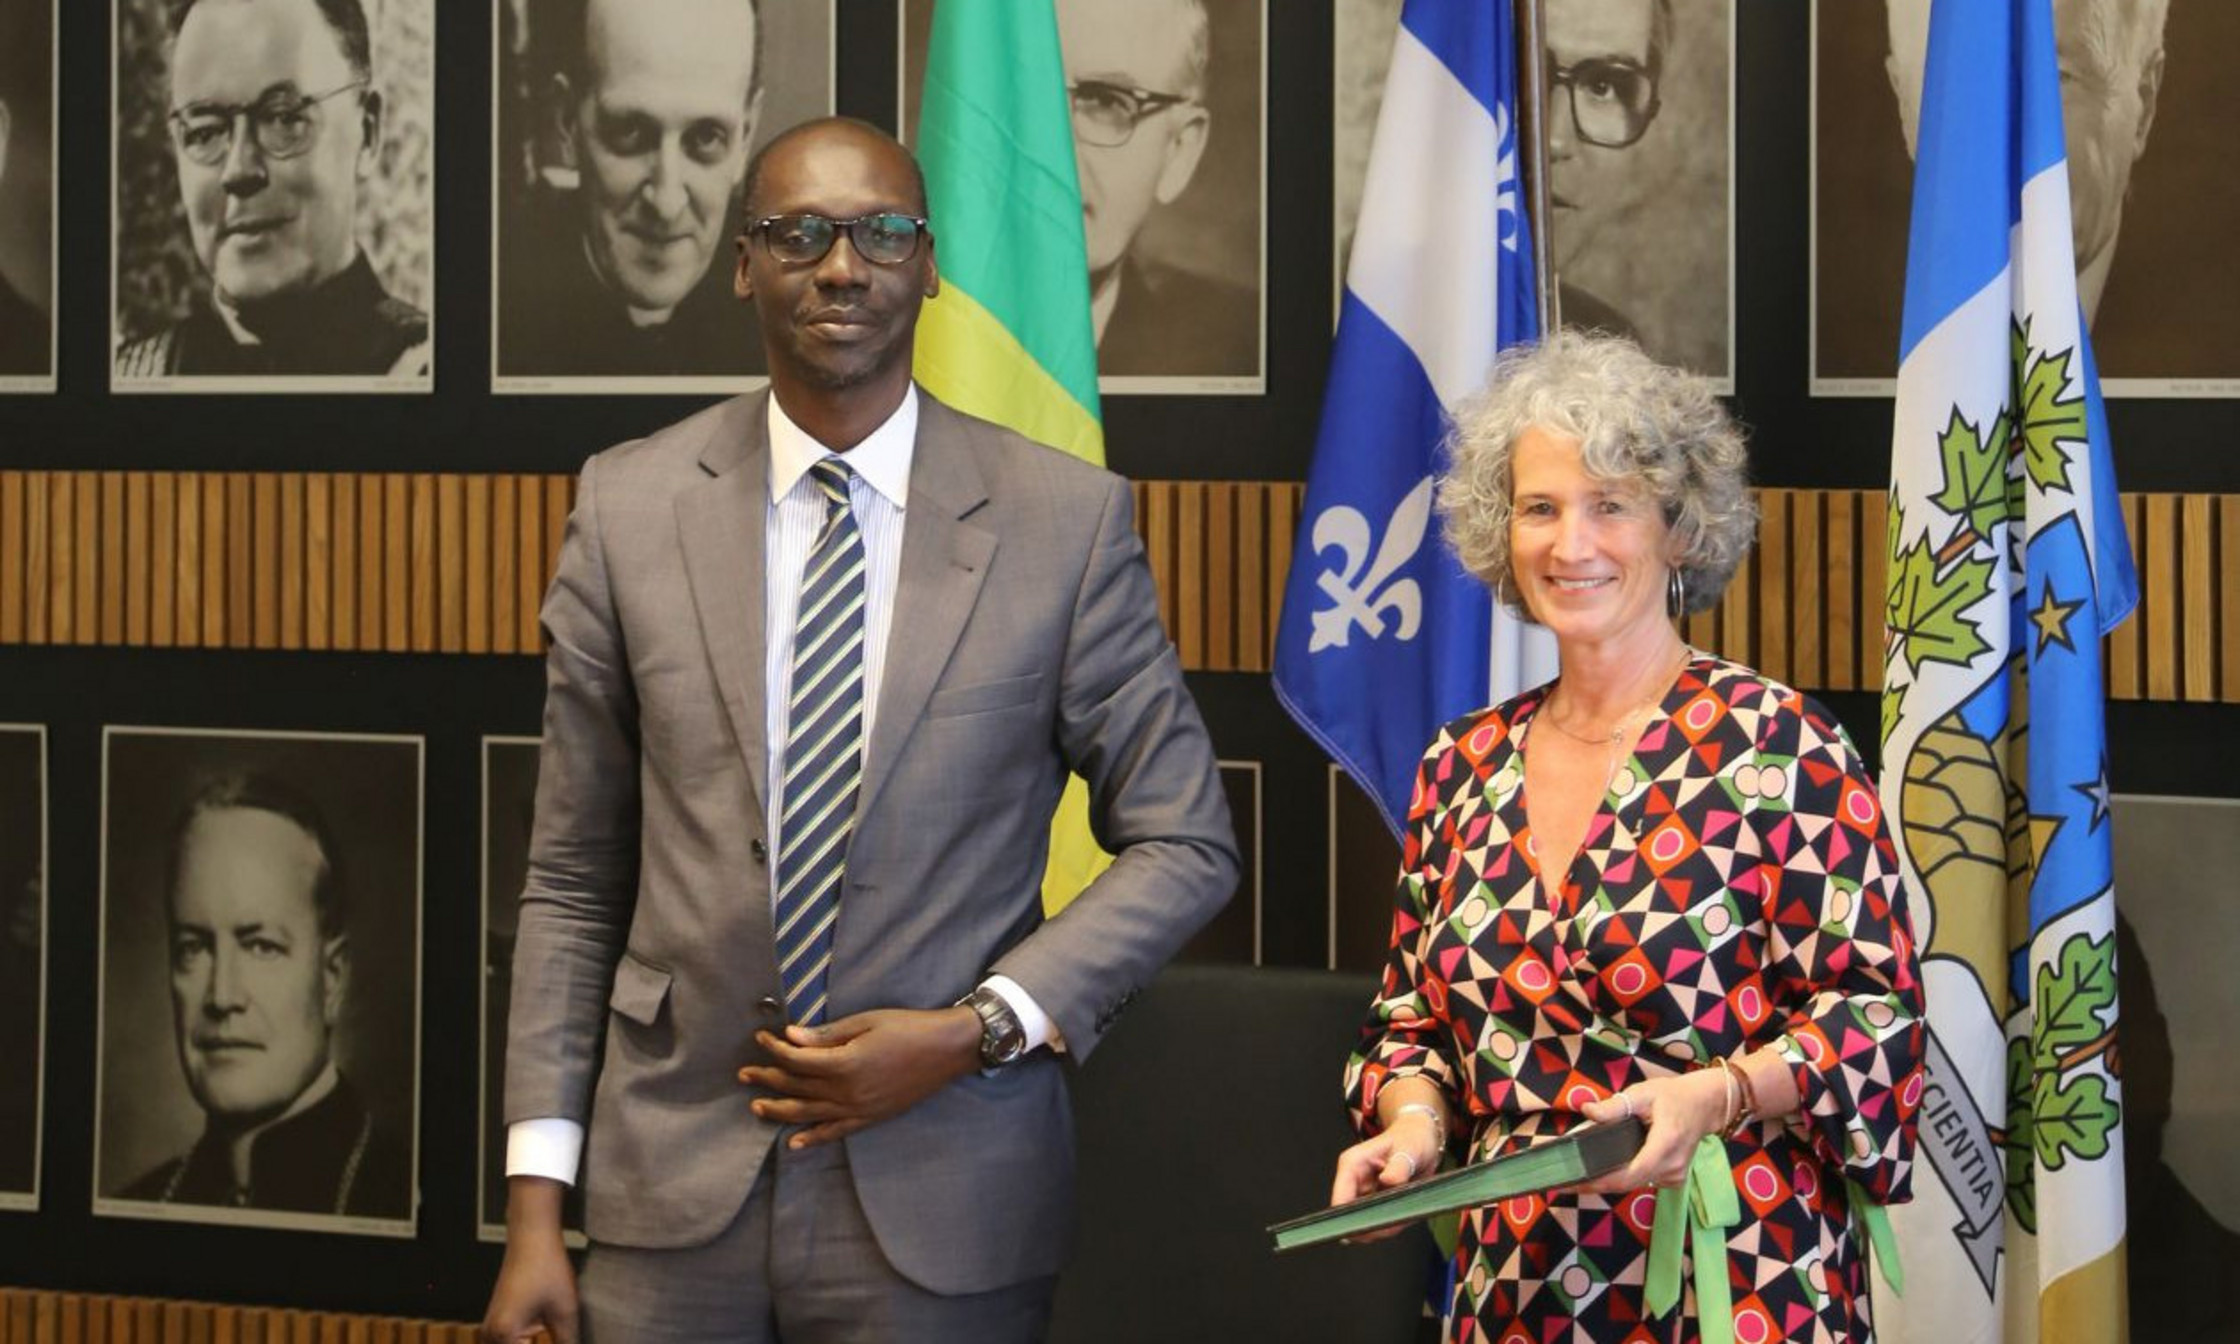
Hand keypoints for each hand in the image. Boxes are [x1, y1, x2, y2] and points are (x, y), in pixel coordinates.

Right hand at [481, 1176, 578, 1342]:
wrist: (531, 1238)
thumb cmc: (547, 1269)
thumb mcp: (565, 1312)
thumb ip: (567, 1343)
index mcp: (504, 1337)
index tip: (564, 1341)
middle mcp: (490, 1337)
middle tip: (562, 1338)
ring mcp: (490, 1332)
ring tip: (553, 1337)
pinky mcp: (497, 1325)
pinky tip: (547, 1339)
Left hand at [737, 1006, 981, 1148]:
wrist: (948, 1050)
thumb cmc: (908, 1028)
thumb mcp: (866, 1022)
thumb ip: (826, 1035)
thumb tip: (791, 1037)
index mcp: (844, 1063)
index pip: (797, 1059)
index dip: (774, 1049)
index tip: (760, 1039)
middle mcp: (847, 1092)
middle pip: (797, 1088)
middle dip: (768, 1079)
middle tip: (744, 1074)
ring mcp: (859, 1109)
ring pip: (809, 1114)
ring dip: (780, 1111)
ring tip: (757, 1107)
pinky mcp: (871, 1118)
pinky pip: (836, 1132)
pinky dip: (813, 1138)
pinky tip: (794, 1143)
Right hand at [1326, 1108, 1441, 1241]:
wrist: (1419, 1139)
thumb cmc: (1412, 1139)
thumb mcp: (1410, 1148)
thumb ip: (1399, 1167)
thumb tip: (1389, 1181)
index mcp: (1352, 1164)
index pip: (1340, 1200)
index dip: (1352, 1220)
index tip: (1374, 1229)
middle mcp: (1353, 1180)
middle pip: (1352, 1218)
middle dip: (1376, 1226)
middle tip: (1401, 1219)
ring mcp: (1362, 1193)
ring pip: (1366, 1224)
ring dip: (1387, 1226)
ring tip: (1407, 1208)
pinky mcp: (1372, 1202)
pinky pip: (1379, 1222)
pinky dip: (1393, 1223)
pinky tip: (1406, 1209)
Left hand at [1573, 1068, 1730, 1193]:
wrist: (1705, 1105)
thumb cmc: (1674, 1096)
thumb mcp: (1643, 1093)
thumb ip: (1615, 1105)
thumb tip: (1587, 1110)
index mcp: (1666, 1145)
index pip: (1630, 1173)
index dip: (1599, 1181)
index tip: (1572, 1182)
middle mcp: (1671, 1167)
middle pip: (1626, 1183)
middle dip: (1594, 1183)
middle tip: (1561, 1180)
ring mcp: (1674, 1176)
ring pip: (1633, 1184)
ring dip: (1605, 1180)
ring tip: (1574, 1176)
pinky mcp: (1671, 1179)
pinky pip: (1641, 1181)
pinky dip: (1621, 1176)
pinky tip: (1599, 1171)